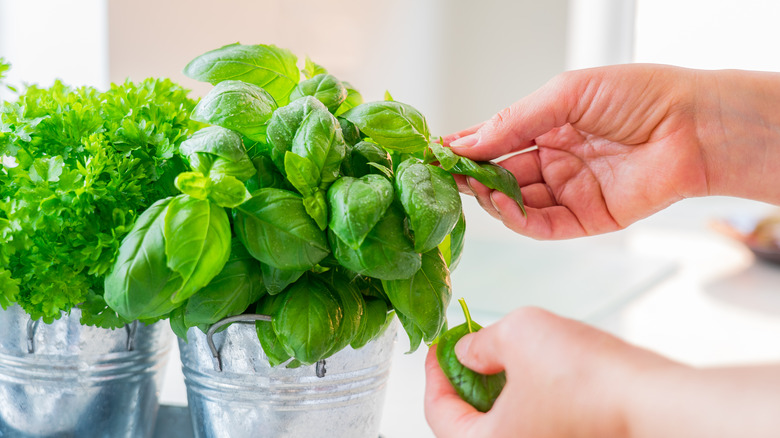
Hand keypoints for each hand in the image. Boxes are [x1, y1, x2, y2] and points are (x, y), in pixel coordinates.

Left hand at [424, 307, 677, 437]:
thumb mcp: (516, 333)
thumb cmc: (586, 378)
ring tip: (500, 354)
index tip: (440, 347)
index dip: (435, 373)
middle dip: (464, 381)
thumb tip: (467, 350)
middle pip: (468, 423)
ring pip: (501, 424)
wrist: (650, 398)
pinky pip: (529, 425)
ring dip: (493, 389)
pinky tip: (531, 370)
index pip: (439, 413)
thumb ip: (480, 343)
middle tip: (467, 348)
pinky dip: (522, 398)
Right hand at [444, 65, 779, 238]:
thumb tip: (466, 141)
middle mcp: (554, 160)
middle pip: (500, 174)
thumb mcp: (565, 95)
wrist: (694, 126)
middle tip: (445, 174)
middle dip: (472, 175)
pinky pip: (542, 225)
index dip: (466, 146)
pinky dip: (517, 219)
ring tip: (473, 187)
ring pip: (515, 202)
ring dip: (490, 197)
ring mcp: (568, 191)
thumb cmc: (639, 96)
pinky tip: (502, 205)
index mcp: (548, 126)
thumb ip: (514, 121)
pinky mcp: (585, 219)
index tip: (436, 152)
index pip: (496, 140)